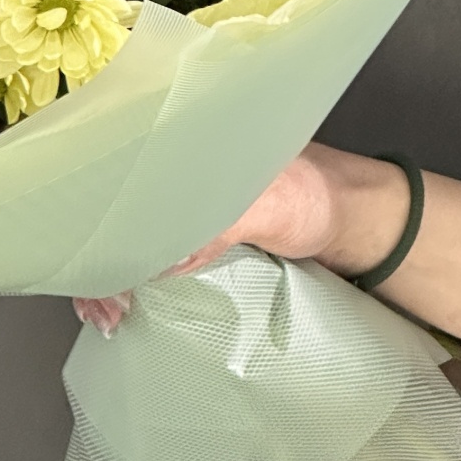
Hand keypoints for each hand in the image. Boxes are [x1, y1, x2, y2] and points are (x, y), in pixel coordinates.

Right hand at [73, 143, 460, 345]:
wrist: (368, 226)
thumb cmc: (318, 194)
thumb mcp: (262, 202)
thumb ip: (208, 225)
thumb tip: (153, 263)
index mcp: (177, 142)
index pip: (111, 177)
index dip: (92, 223)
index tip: (93, 272)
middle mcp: (171, 171)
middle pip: (110, 214)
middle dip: (94, 262)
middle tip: (102, 309)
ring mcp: (182, 207)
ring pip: (126, 243)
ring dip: (110, 281)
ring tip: (112, 319)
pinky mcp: (198, 240)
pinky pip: (151, 262)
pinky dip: (134, 288)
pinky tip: (127, 314)